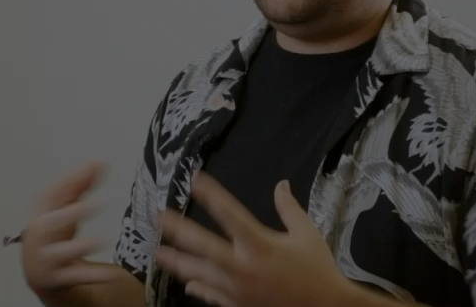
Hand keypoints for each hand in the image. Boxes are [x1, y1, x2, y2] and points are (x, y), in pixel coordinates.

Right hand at [21, 162, 121, 302]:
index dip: (70, 181)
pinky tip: (112, 273)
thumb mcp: (65, 208)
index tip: (93, 166)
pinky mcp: (56, 279)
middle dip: (71, 214)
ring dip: (80, 246)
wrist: (41, 271)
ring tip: (103, 240)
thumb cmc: (55, 232)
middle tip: (98, 204)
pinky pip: (75, 277)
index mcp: (40, 214)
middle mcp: (37, 236)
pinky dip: (94, 276)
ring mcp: (45, 259)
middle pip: (49, 225)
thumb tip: (98, 162)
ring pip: (60, 253)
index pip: (50, 196)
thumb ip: (80, 185)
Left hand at [155, 173, 357, 306]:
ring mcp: (239, 290)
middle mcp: (244, 267)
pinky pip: (214, 297)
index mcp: (261, 244)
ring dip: (179, 262)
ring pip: (202, 274)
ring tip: (158, 253)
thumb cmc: (318, 270)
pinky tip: (187, 284)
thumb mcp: (307, 234)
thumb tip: (281, 185)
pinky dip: (199, 289)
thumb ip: (289, 209)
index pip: (230, 214)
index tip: (195, 180)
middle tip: (158, 218)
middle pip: (204, 246)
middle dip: (179, 231)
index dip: (211, 194)